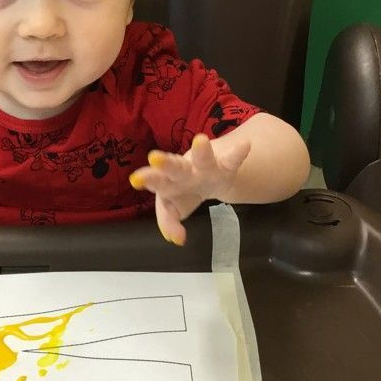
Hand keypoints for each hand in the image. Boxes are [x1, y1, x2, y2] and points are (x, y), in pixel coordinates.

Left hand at [129, 133, 249, 245]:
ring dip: (202, 151)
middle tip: (154, 157)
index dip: (148, 182)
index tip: (135, 180)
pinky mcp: (225, 166)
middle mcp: (184, 171)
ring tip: (201, 141)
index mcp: (168, 182)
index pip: (158, 185)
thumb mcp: (174, 208)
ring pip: (202, 158)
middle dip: (165, 164)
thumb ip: (169, 223)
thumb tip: (177, 240)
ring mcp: (205, 167)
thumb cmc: (184, 192)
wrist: (209, 177)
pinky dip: (237, 154)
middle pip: (174, 167)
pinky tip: (245, 146)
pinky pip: (232, 160)